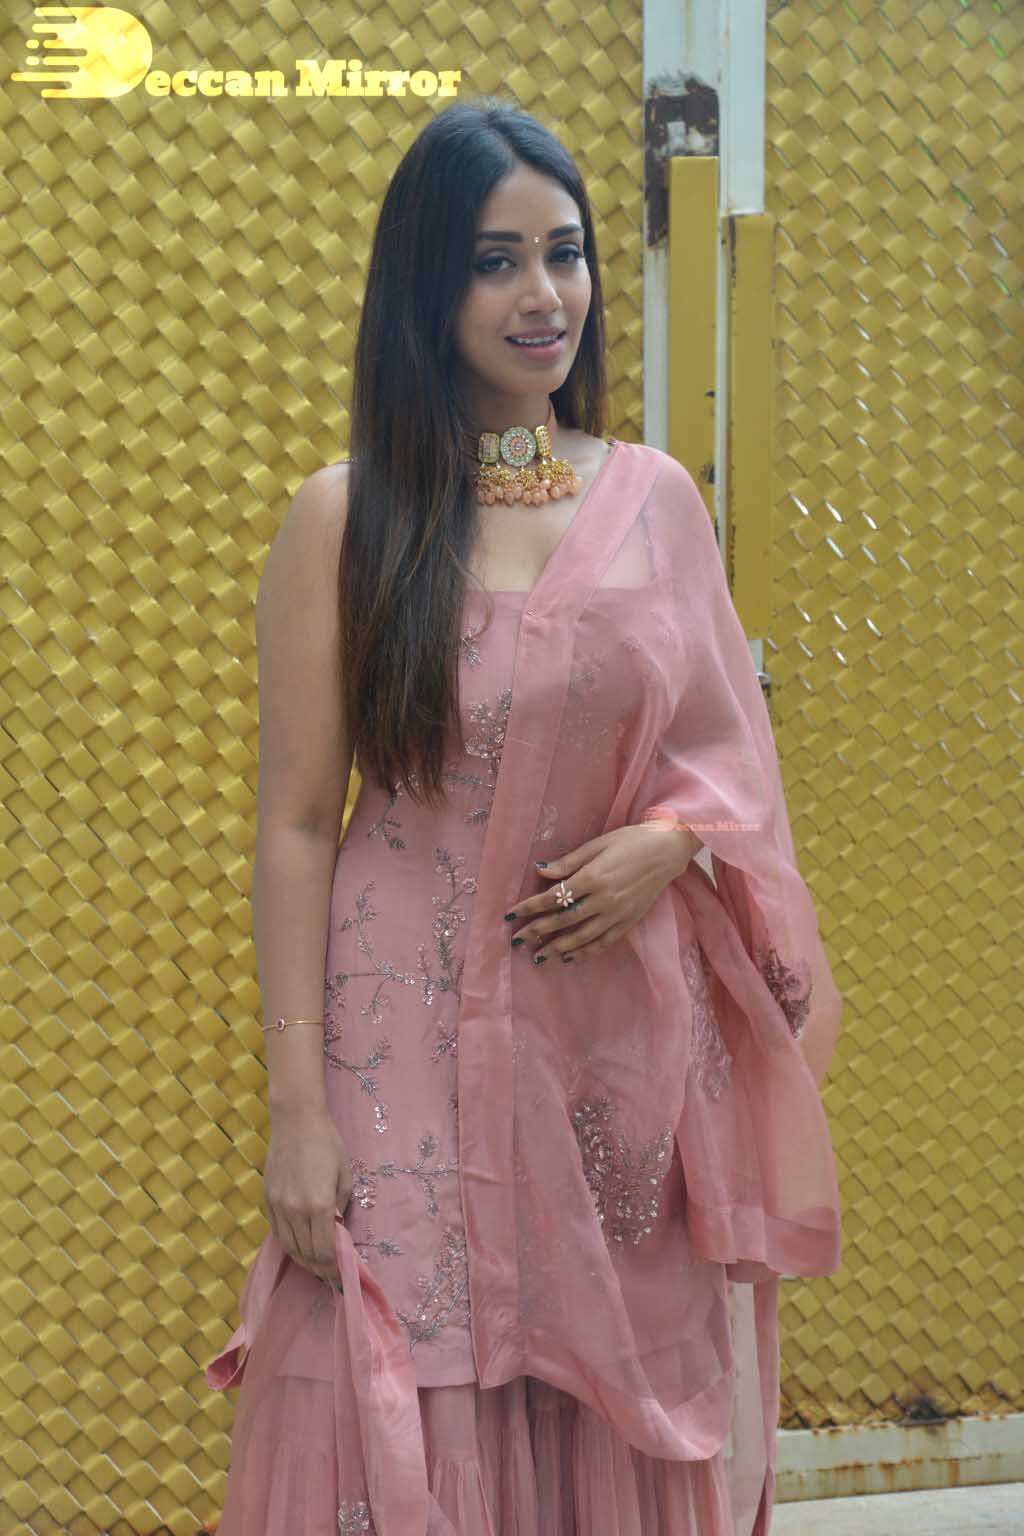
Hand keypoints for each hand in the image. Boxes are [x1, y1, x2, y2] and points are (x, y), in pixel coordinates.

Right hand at [263, 1104, 352, 1287]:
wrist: (296, 1121)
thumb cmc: (327, 1143)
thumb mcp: (345, 1174)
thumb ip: (341, 1206)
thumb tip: (337, 1229)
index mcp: (320, 1205)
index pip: (325, 1250)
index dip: (333, 1268)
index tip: (341, 1275)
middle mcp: (296, 1210)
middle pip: (306, 1253)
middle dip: (319, 1268)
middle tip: (330, 1276)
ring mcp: (278, 1206)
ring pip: (289, 1246)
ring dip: (303, 1260)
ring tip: (315, 1265)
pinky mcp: (267, 1200)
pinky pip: (277, 1232)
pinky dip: (288, 1244)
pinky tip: (298, 1246)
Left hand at [508, 823, 699, 962]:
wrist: (667, 850)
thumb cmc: (631, 841)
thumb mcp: (598, 844)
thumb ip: (569, 862)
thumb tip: (541, 871)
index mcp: (593, 877)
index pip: (554, 897)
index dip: (530, 907)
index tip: (511, 915)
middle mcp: (604, 899)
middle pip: (563, 920)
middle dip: (538, 931)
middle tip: (517, 940)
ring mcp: (617, 913)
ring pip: (582, 936)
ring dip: (558, 947)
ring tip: (539, 956)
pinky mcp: (629, 921)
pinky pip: (604, 941)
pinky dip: (585, 952)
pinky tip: (570, 957)